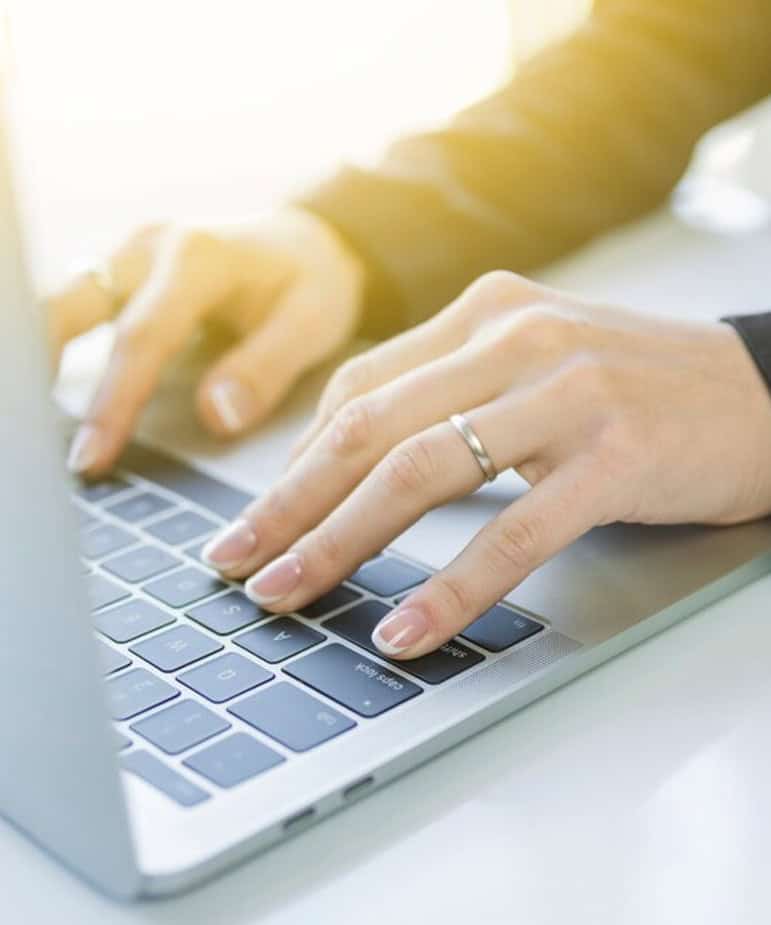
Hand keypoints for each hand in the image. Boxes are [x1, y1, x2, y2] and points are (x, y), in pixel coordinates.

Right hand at [50, 207, 364, 475]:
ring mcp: (129, 256)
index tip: (88, 458)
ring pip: (60, 304)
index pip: (140, 338)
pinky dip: (54, 350)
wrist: (310, 241)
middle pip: (70, 307)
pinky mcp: (121, 272)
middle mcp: (150, 248)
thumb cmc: (313, 282)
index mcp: (198, 257)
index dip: (112, 402)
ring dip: (38, 359)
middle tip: (30, 439)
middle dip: (39, 370)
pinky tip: (47, 395)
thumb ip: (265, 368)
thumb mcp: (312, 322)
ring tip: (32, 425)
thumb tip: (215, 417)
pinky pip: (74, 310)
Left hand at [201, 271, 770, 658]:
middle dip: (289, 503)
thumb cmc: (634, 387)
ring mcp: (564, 393)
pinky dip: (450, 585)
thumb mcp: (531, 366)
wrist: (763, 391)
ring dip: (340, 540)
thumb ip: (448, 395)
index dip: (296, 461)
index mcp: (484, 312)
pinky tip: (406, 631)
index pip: (358, 389)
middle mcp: (514, 338)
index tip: (260, 517)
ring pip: (420, 471)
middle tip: (236, 561)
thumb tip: (352, 463)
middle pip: (367, 428)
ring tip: (286, 594)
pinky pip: (510, 531)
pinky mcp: (612, 456)